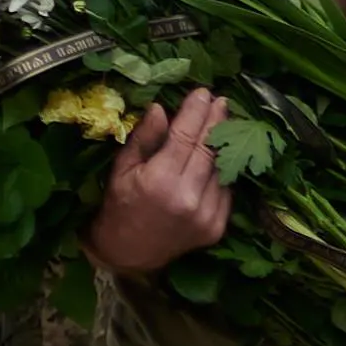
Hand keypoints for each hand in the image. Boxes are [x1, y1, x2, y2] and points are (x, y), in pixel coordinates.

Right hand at [82, 89, 235, 278]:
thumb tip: (160, 108)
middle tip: (220, 100)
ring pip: (221, 168)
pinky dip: (222, 171)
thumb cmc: (120, 206)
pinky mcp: (216, 227)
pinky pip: (225, 190)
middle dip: (215, 120)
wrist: (129, 253)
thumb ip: (144, 139)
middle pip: (208, 149)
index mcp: (160, 181)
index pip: (185, 136)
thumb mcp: (122, 169)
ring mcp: (206, 215)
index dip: (196, 111)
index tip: (202, 92)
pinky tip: (219, 157)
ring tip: (222, 123)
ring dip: (223, 144)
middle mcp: (188, 197)